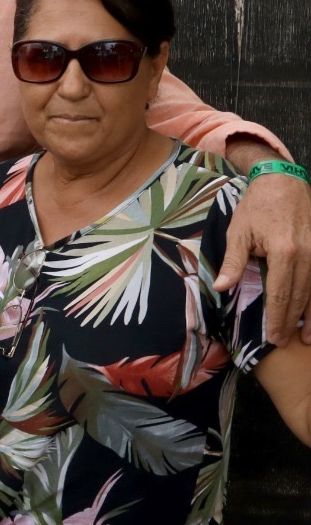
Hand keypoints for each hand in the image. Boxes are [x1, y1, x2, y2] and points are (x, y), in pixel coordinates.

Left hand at [215, 174, 310, 343]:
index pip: (281, 293)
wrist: (283, 182)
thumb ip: (233, 261)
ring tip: (307, 337)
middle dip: (292, 321)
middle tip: (284, 342)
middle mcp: (308, 255)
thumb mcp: (239, 232)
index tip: (273, 337)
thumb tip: (222, 288)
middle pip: (300, 296)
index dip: (277, 317)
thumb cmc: (257, 207)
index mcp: (284, 252)